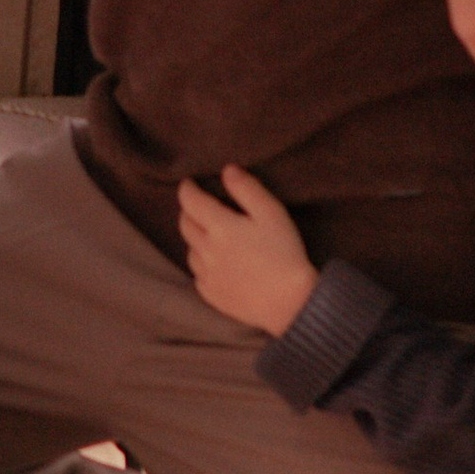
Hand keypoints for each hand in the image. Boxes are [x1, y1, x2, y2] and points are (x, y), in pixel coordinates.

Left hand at [178, 167, 318, 338]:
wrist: (289, 302)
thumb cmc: (284, 253)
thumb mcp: (271, 213)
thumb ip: (247, 188)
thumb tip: (227, 170)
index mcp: (219, 226)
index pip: (191, 202)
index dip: (187, 189)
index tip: (188, 183)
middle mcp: (206, 250)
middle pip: (185, 225)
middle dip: (188, 211)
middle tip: (197, 206)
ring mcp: (207, 275)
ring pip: (190, 250)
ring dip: (194, 238)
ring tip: (207, 234)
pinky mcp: (212, 295)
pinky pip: (198, 275)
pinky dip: (201, 264)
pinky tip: (214, 263)